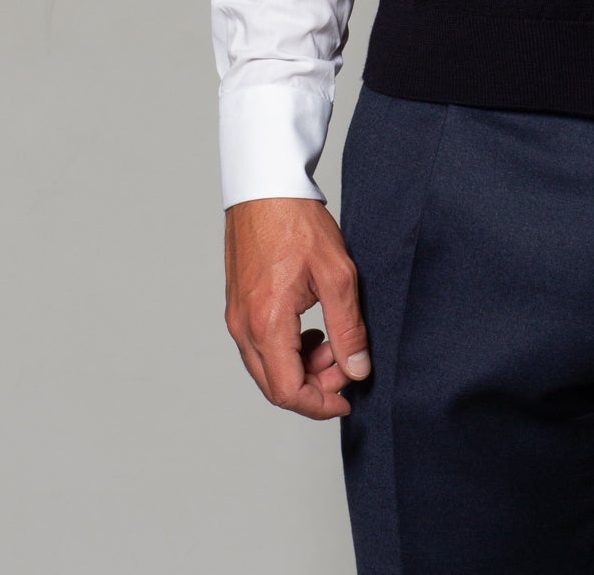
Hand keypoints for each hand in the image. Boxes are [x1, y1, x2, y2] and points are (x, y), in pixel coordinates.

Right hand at [224, 196, 371, 418]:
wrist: (266, 188)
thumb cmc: (298, 223)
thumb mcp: (337, 275)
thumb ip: (348, 328)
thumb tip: (357, 370)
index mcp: (266, 323)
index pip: (288, 391)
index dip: (320, 405)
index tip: (348, 398)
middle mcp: (243, 327)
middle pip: (275, 387)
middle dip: (314, 387)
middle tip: (346, 363)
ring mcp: (236, 317)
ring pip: (267, 368)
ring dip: (301, 368)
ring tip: (333, 339)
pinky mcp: (237, 306)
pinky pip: (260, 348)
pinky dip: (287, 351)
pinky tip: (312, 328)